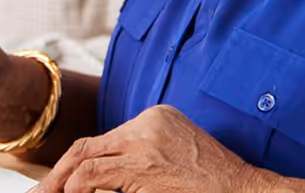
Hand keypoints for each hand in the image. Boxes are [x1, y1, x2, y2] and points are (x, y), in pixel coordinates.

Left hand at [31, 105, 267, 192]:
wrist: (247, 190)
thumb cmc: (214, 183)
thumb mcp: (177, 158)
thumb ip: (143, 160)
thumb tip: (100, 180)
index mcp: (153, 118)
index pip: (103, 141)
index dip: (75, 164)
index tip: (57, 184)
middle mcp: (146, 124)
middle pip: (89, 145)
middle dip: (59, 172)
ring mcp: (145, 143)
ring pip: (88, 156)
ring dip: (62, 181)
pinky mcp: (146, 167)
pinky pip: (99, 174)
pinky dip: (78, 185)